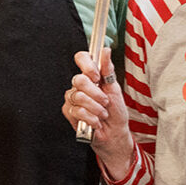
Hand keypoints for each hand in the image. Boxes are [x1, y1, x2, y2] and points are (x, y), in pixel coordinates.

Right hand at [64, 47, 131, 176]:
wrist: (115, 134)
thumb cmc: (115, 112)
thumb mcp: (115, 89)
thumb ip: (108, 70)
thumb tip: (105, 50)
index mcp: (90, 76)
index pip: (81, 58)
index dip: (87, 64)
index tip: (97, 76)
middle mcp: (79, 85)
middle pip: (79, 79)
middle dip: (96, 93)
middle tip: (105, 102)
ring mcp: (72, 98)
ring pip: (79, 97)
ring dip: (96, 108)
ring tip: (103, 114)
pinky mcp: (69, 112)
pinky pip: (78, 111)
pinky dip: (91, 118)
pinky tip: (96, 122)